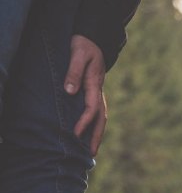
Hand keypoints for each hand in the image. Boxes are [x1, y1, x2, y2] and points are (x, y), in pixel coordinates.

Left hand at [65, 35, 107, 154]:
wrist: (93, 38)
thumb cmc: (83, 45)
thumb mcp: (78, 54)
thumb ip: (74, 71)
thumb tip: (69, 90)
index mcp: (94, 84)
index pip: (91, 108)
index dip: (83, 123)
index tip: (75, 134)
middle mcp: (99, 91)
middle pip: (101, 118)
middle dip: (96, 136)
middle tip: (91, 153)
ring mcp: (98, 92)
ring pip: (101, 117)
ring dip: (97, 133)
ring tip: (92, 150)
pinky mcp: (95, 91)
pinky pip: (97, 112)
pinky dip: (95, 124)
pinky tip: (89, 133)